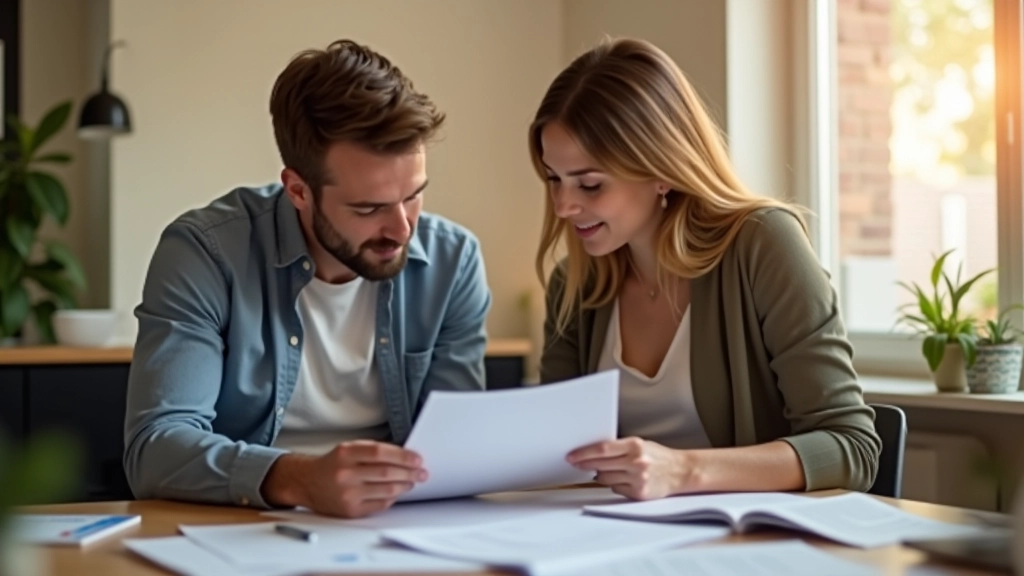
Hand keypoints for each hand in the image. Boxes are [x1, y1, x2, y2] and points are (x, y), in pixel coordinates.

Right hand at [262, 440, 427, 517]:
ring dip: (404, 486)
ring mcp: (347, 494)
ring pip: (386, 490)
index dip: (403, 456)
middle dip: (409, 473)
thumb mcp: (348, 449)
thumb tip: (405, 457)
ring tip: (412, 481)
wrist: (307, 482)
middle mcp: (345, 474)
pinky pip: (380, 505)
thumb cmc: (333, 464)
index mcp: (345, 454)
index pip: (381, 453)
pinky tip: (397, 492)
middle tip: (421, 472)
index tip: (417, 459)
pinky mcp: (350, 510)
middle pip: (386, 473)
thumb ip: (373, 451)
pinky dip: (392, 498)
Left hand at [566, 437, 692, 499]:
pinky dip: (615, 484)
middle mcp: (636, 462)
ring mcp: (638, 479)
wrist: (680, 471)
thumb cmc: (657, 456)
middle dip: (585, 464)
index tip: (571, 456)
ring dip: (601, 475)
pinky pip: (615, 489)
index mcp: (635, 445)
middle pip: (600, 465)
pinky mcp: (638, 493)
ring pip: (605, 479)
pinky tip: (624, 479)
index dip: (583, 453)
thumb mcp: (639, 445)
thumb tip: (590, 452)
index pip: (602, 449)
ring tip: (611, 470)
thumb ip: (618, 448)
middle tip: (575, 463)